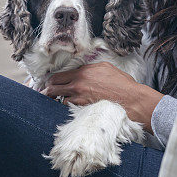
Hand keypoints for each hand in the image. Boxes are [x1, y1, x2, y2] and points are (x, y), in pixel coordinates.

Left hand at [43, 62, 163, 132]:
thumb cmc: (122, 84)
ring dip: (58, 100)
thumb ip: (90, 69)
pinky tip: (67, 107)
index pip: (58, 76)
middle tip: (46, 92)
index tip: (49, 83)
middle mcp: (78, 83)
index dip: (52, 80)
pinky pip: (68, 108)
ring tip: (55, 101)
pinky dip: (67, 108)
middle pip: (53, 87)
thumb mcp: (105, 68)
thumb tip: (81, 71)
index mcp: (83, 72)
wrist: (131, 99)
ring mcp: (79, 97)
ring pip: (59, 99)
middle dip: (48, 90)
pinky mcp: (83, 108)